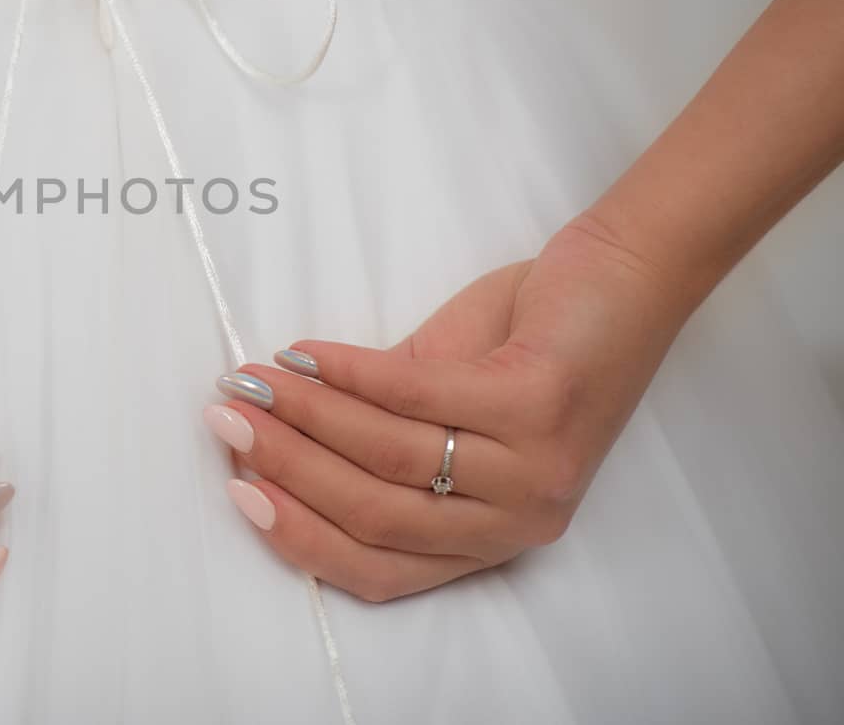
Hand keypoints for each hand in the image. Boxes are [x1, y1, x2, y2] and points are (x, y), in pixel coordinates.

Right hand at [202, 214, 693, 601]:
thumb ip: (373, 433)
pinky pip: (415, 394)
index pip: (378, 568)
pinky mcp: (538, 405)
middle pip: (373, 513)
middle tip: (227, 420)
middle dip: (284, 466)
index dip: (298, 534)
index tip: (239, 488)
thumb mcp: (444, 408)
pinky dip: (347, 372)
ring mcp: (533, 467)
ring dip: (303, 414)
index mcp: (490, 536)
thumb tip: (269, 434)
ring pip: (387, 455)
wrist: (621, 279)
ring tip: (251, 382)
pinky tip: (304, 352)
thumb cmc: (527, 344)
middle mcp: (518, 519)